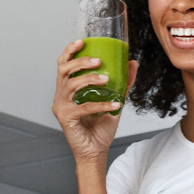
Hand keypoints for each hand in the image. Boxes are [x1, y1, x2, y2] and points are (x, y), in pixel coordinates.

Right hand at [51, 40, 138, 163]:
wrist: (96, 151)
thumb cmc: (100, 128)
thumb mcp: (114, 100)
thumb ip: (122, 83)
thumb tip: (132, 63)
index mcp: (68, 89)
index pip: (63, 64)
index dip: (70, 51)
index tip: (82, 41)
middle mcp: (60, 95)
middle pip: (64, 70)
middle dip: (81, 62)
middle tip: (98, 61)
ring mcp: (61, 106)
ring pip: (70, 85)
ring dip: (89, 79)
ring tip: (106, 79)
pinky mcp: (66, 118)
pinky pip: (83, 106)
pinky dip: (101, 104)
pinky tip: (115, 104)